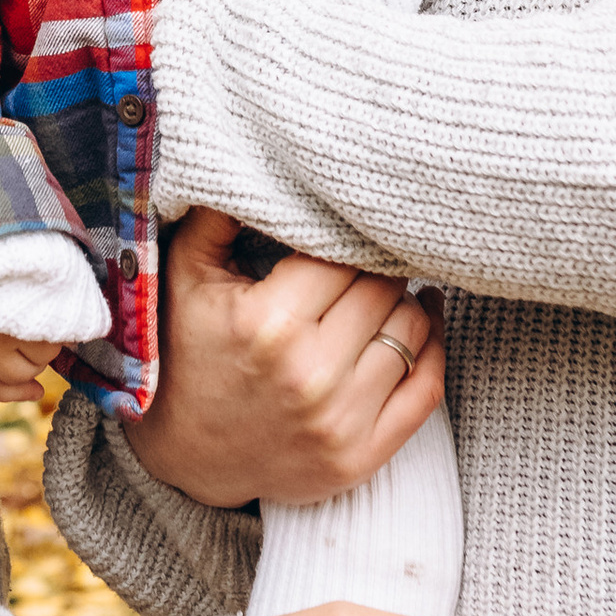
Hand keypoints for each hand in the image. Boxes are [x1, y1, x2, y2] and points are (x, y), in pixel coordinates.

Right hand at [131, 208, 442, 508]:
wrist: (183, 455)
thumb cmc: (187, 352)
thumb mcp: (185, 276)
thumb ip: (221, 213)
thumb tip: (255, 157)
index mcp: (268, 324)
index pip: (344, 254)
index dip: (346, 236)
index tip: (343, 229)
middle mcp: (309, 375)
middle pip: (384, 289)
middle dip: (376, 267)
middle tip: (363, 258)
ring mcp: (338, 422)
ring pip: (412, 331)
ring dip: (404, 304)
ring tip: (382, 290)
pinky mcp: (360, 457)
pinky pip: (427, 390)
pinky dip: (432, 349)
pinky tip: (420, 320)